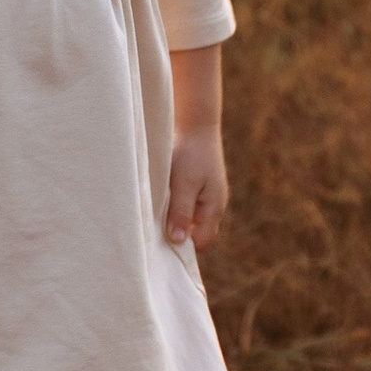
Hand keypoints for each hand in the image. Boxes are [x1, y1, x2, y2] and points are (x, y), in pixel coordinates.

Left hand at [165, 125, 227, 248]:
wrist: (195, 124)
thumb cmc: (190, 154)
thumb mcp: (183, 184)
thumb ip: (181, 212)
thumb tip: (178, 241)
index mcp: (214, 207)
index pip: (201, 241)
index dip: (183, 246)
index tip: (160, 243)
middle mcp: (214, 205)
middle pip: (197, 233)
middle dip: (179, 235)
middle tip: (156, 231)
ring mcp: (207, 196)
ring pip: (191, 219)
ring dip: (175, 219)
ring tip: (156, 214)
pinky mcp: (198, 186)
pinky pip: (188, 206)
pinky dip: (175, 207)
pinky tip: (161, 200)